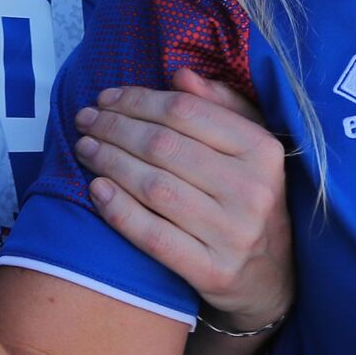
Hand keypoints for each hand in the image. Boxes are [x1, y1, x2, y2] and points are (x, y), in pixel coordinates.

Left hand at [71, 68, 291, 332]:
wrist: (271, 278)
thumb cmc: (249, 197)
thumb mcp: (250, 147)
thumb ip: (222, 106)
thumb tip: (180, 76)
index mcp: (262, 150)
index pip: (186, 112)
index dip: (138, 100)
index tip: (106, 97)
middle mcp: (251, 190)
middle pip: (163, 147)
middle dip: (114, 128)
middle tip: (85, 120)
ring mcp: (233, 234)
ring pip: (154, 187)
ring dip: (109, 162)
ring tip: (84, 148)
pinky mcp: (213, 272)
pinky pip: (154, 236)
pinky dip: (119, 211)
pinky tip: (97, 190)